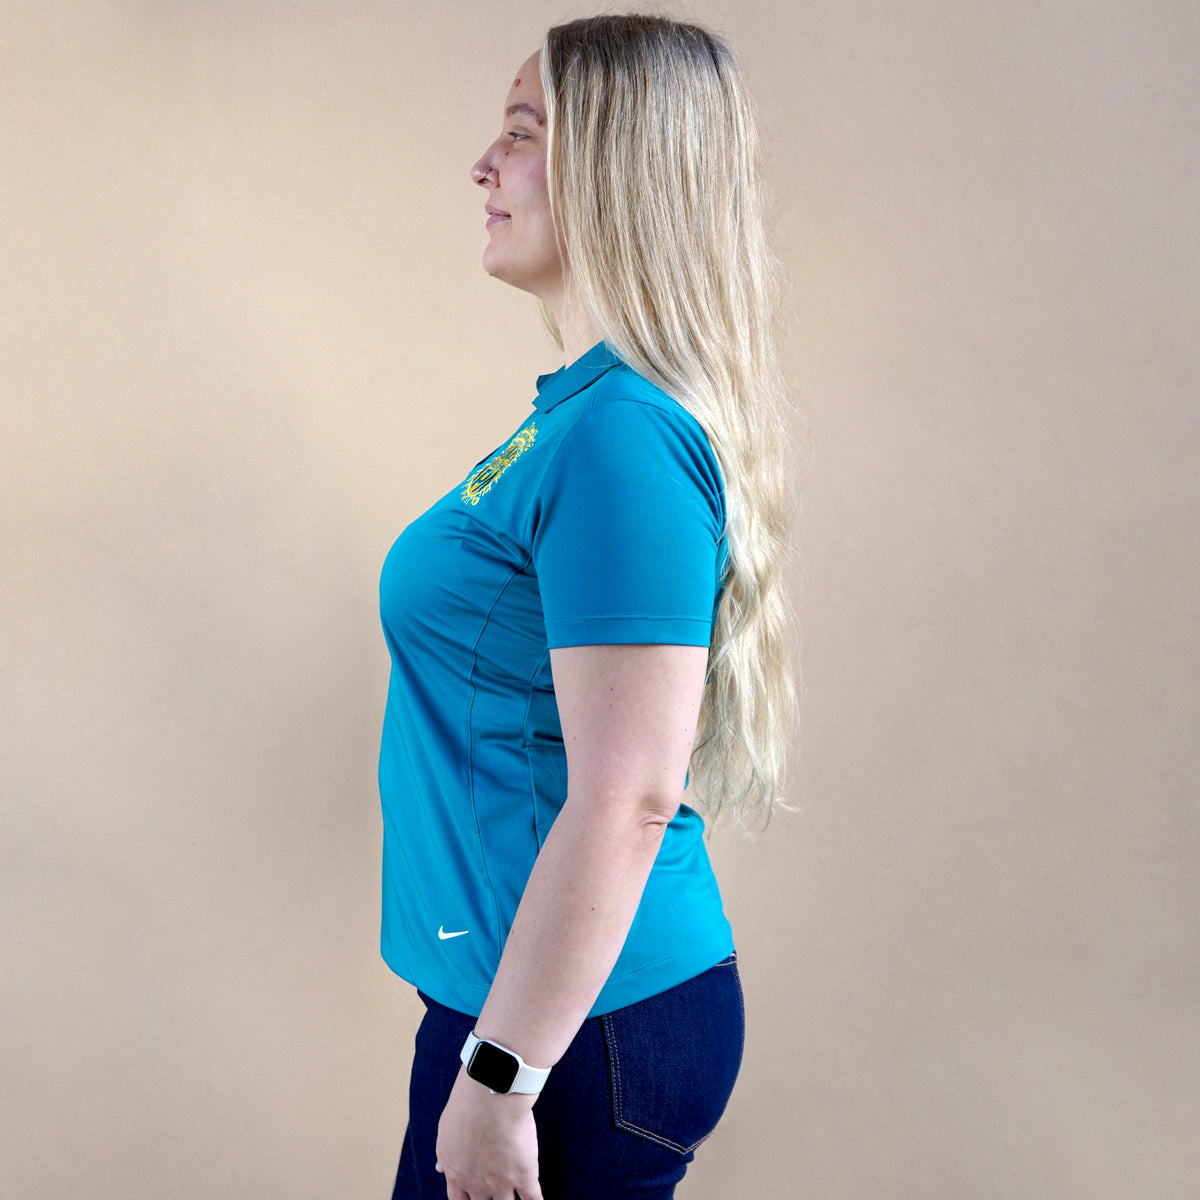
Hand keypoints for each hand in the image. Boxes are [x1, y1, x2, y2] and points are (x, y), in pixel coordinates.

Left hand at [435, 1066, 542, 1199]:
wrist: (490, 1096)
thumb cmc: (466, 1106)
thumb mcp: (446, 1132)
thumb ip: (446, 1155)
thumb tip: (440, 1168)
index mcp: (456, 1174)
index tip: (475, 1198)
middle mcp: (477, 1185)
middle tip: (497, 1194)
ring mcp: (501, 1183)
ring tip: (516, 1196)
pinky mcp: (524, 1175)